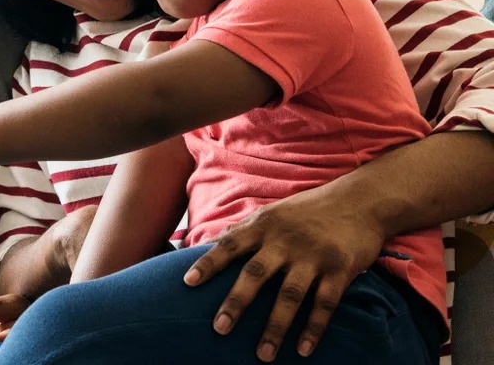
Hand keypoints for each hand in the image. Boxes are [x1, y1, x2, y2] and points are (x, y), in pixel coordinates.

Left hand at [182, 187, 384, 361]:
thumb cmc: (308, 210)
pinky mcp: (340, 268)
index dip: (208, 263)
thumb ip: (243, 230)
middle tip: (219, 329)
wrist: (362, 200)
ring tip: (263, 355)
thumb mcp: (272, 213)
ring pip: (290, 295)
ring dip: (275, 327)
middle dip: (237, 302)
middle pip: (256, 273)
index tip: (188, 282)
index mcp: (264, 226)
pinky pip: (325, 303)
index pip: (230, 245)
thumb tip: (209, 244)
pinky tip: (303, 349)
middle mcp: (285, 241)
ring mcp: (313, 255)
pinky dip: (314, 328)